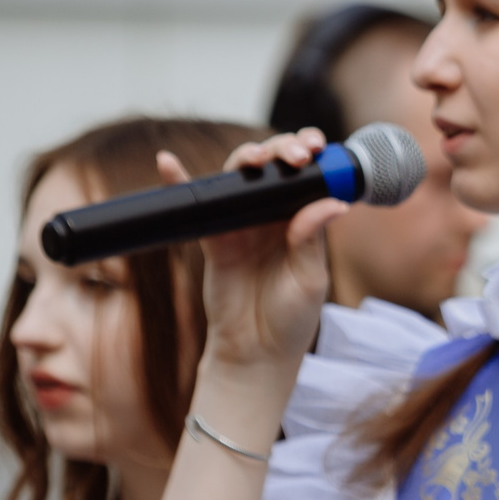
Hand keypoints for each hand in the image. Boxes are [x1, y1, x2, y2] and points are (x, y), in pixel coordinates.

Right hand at [166, 133, 337, 381]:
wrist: (255, 352)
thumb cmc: (292, 319)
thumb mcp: (310, 280)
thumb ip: (312, 240)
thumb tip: (330, 202)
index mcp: (304, 222)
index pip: (309, 178)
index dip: (313, 156)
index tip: (318, 147)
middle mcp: (273, 217)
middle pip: (275, 168)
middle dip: (283, 150)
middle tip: (295, 155)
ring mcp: (241, 224)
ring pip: (240, 178)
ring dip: (246, 158)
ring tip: (254, 158)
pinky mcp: (213, 237)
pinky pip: (197, 205)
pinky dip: (179, 182)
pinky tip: (168, 164)